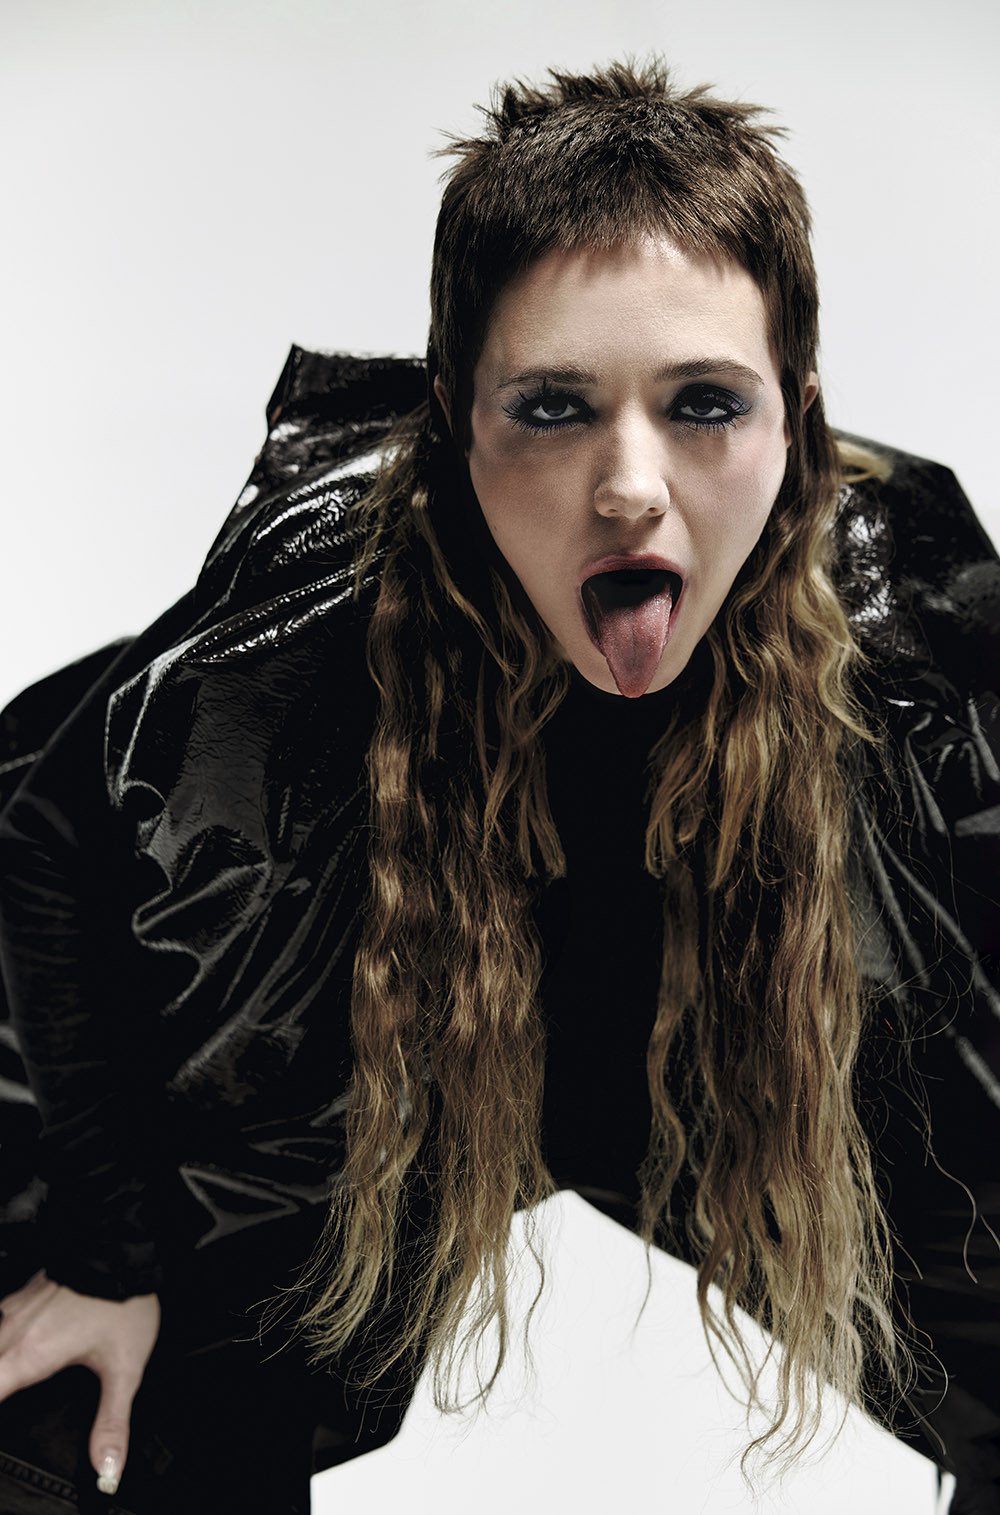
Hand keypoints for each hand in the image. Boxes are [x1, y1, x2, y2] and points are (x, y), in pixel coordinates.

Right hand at [0, 1270, 159, 1495]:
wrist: (123, 1244)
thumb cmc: (123, 1303)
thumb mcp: (125, 1368)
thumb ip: (112, 1421)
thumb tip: (107, 1469)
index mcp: (28, 1357)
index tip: (6, 1428)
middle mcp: (11, 1333)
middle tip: (13, 1399)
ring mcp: (12, 1311)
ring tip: (9, 1380)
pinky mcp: (19, 1296)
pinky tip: (10, 1350)